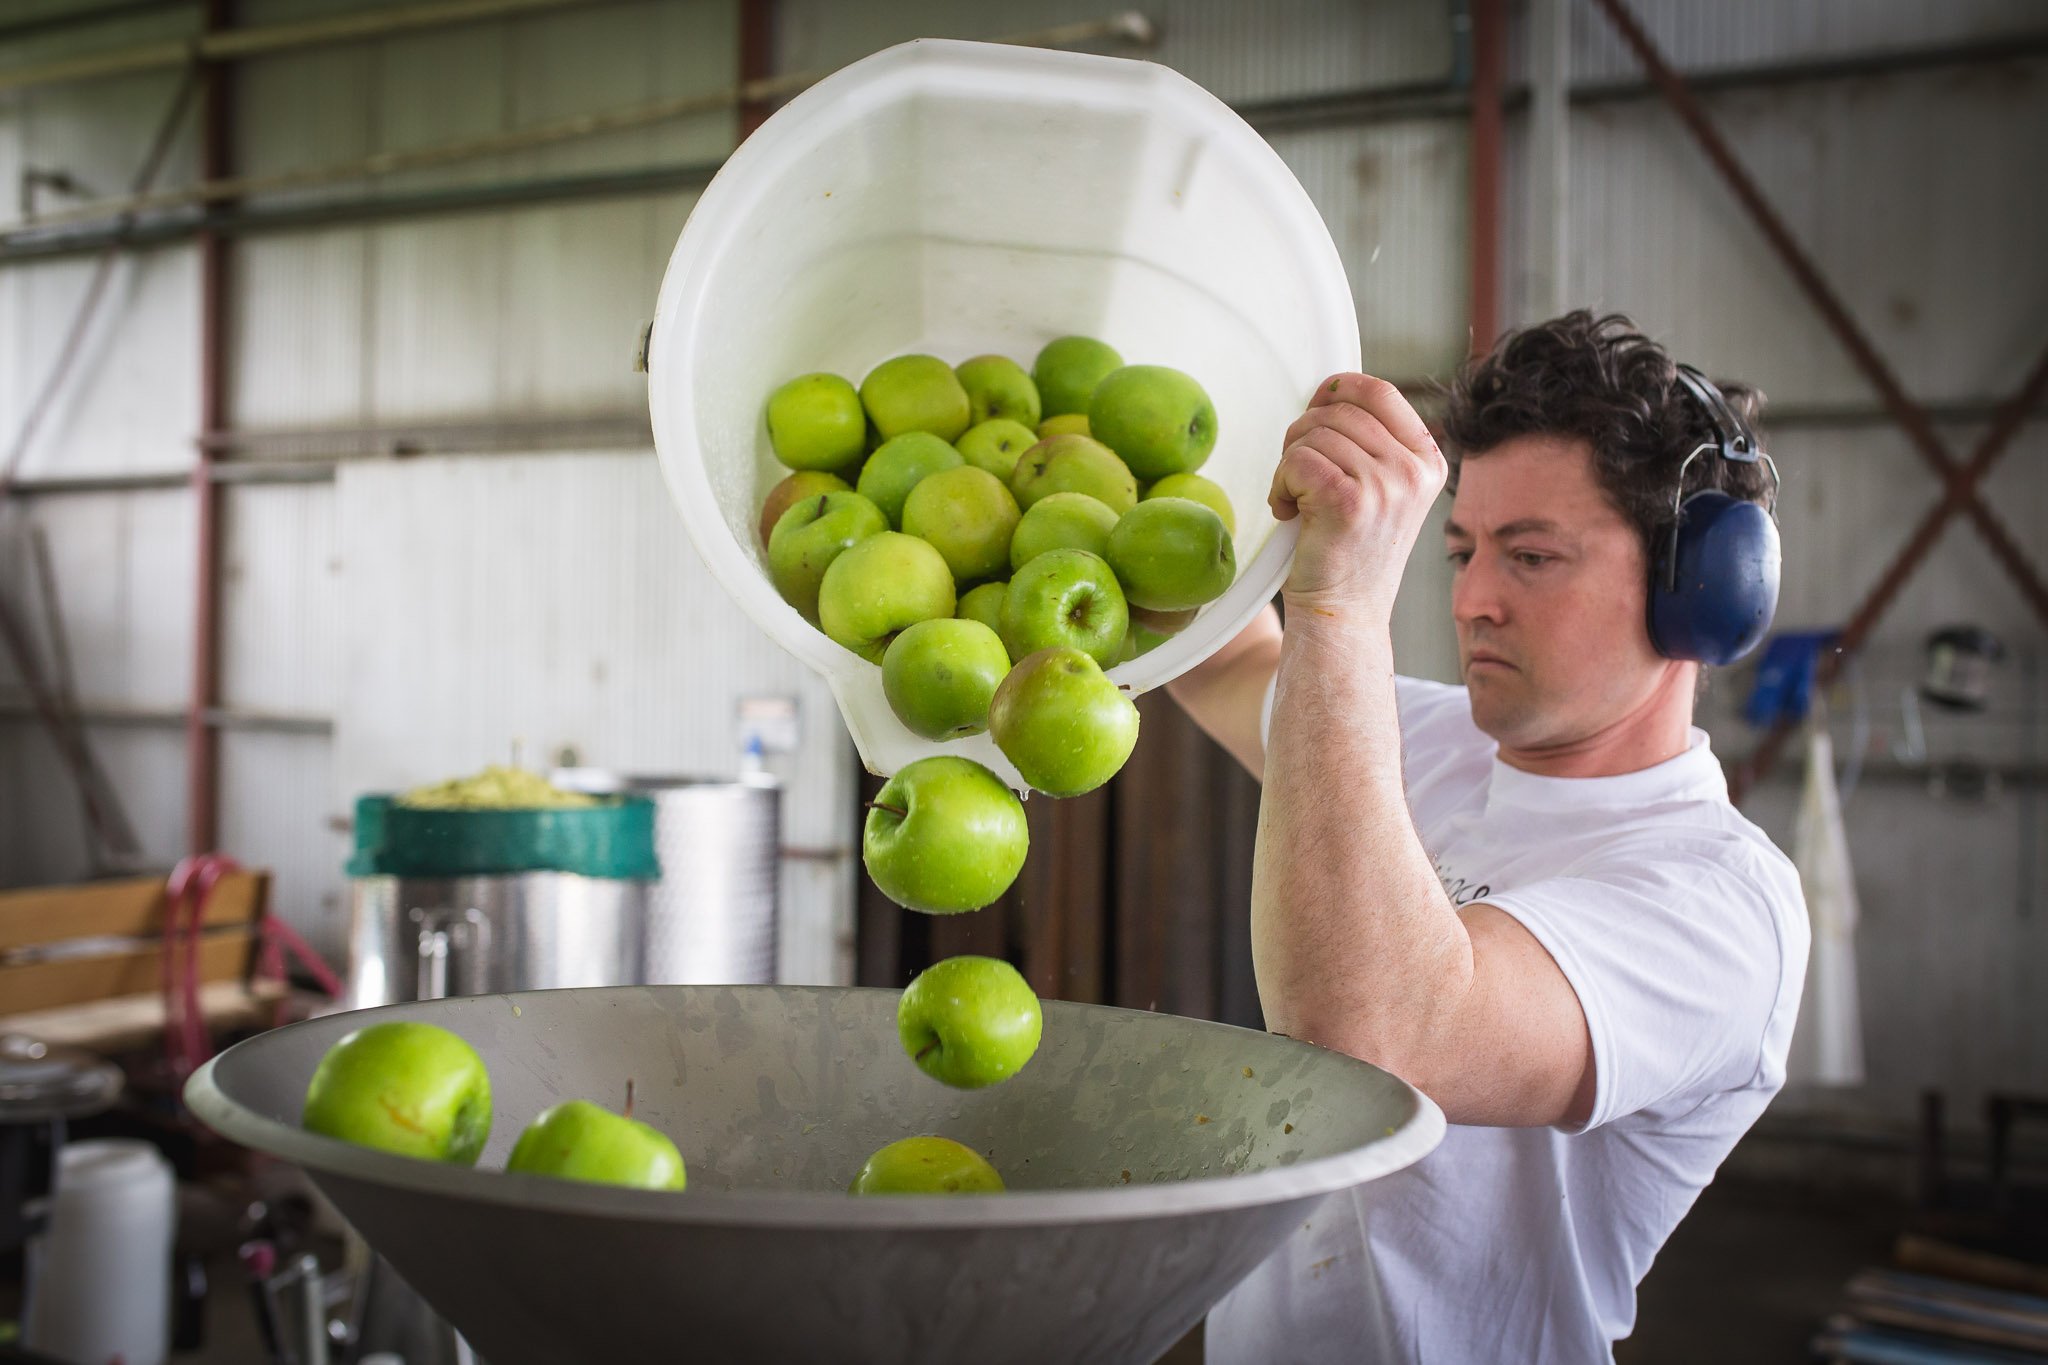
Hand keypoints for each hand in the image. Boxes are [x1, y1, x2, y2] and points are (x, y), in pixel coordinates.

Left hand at [1269, 374, 1446, 619]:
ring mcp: (1386, 485)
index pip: (1380, 391)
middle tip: (1298, 477)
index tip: (1314, 407)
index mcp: (1427, 460)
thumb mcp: (1379, 489)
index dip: (1338, 388)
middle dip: (1302, 436)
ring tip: (1297, 502)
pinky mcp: (1350, 501)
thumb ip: (1368, 443)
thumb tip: (1329, 390)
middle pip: (1337, 411)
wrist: (1344, 614)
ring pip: (1312, 435)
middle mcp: (1414, 470)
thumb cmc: (1350, 552)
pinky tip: (1288, 512)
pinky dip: (1279, 485)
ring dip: (1288, 466)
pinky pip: (1296, 461)